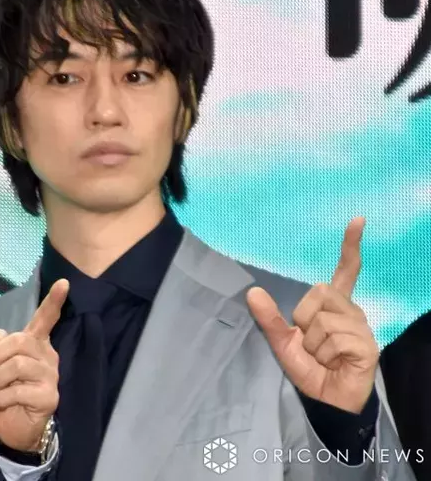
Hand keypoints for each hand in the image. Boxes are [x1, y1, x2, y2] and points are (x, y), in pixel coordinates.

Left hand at [0, 278, 68, 451]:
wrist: (10, 427)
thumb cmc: (2, 389)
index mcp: (35, 342)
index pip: (45, 318)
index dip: (53, 300)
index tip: (64, 282)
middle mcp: (47, 354)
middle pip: (19, 340)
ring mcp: (51, 375)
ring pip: (17, 365)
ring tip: (1, 389)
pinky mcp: (50, 396)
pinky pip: (17, 391)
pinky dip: (2, 399)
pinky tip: (8, 403)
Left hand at [246, 218, 378, 413]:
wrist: (324, 398)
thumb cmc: (308, 367)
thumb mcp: (281, 341)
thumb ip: (268, 317)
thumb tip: (252, 291)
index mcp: (332, 305)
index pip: (344, 270)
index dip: (350, 246)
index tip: (357, 220)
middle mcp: (350, 310)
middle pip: (318, 291)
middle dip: (304, 318)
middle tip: (310, 340)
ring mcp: (360, 326)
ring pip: (323, 318)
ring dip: (313, 342)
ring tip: (323, 355)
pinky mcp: (367, 344)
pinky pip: (334, 337)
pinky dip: (325, 354)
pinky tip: (335, 362)